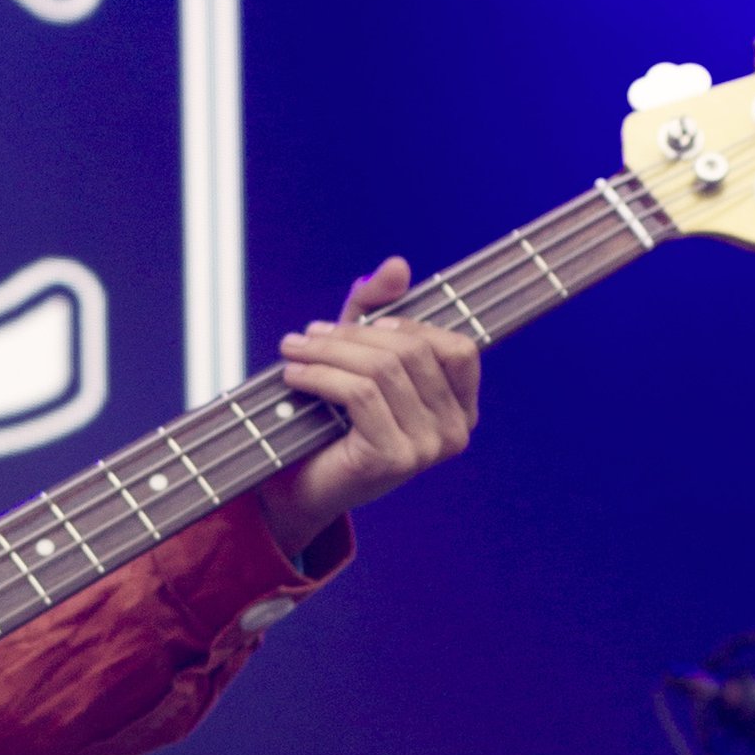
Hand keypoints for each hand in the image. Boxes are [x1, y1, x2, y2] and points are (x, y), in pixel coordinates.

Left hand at [252, 256, 480, 562]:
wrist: (299, 490)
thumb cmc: (332, 420)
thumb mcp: (356, 356)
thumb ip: (376, 311)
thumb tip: (398, 264)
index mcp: (461, 408)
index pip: (457, 348)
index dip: (410, 325)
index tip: (364, 323)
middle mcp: (455, 432)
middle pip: (413, 352)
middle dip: (354, 334)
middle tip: (308, 333)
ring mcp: (428, 449)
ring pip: (383, 369)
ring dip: (328, 351)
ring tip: (292, 348)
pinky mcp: (393, 458)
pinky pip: (360, 394)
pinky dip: (320, 375)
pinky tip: (293, 374)